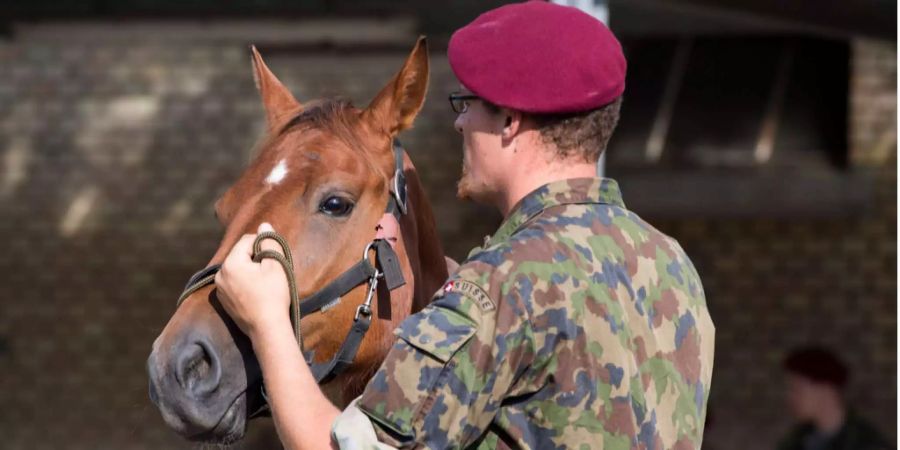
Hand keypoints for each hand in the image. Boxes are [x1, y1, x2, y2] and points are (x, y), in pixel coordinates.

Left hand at [215, 223, 291, 339]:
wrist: (267, 328)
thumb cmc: (273, 295)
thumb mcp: (276, 265)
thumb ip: (269, 242)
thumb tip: (264, 224)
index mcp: (231, 263)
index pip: (247, 240)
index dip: (264, 244)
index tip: (275, 258)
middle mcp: (220, 274)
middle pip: (241, 255)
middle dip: (256, 258)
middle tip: (271, 271)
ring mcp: (220, 289)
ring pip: (238, 269)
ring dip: (251, 270)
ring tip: (265, 284)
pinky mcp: (224, 301)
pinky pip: (235, 283)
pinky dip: (245, 283)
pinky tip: (257, 294)